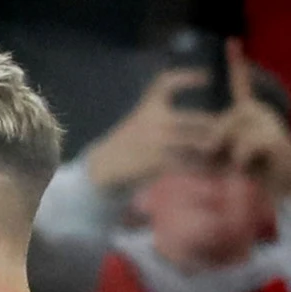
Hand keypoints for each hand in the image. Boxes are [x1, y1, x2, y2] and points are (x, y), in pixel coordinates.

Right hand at [85, 67, 220, 188]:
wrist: (103, 167)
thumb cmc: (127, 144)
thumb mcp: (138, 121)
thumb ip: (162, 115)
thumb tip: (194, 117)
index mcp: (148, 107)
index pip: (167, 83)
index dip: (188, 77)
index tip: (207, 77)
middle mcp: (154, 120)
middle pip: (198, 120)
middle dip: (217, 127)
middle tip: (230, 133)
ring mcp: (156, 141)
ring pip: (198, 143)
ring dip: (215, 150)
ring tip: (226, 154)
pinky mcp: (157, 161)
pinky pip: (189, 164)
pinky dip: (204, 168)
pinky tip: (213, 171)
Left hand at [218, 39, 290, 196]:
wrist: (280, 176)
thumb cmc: (249, 164)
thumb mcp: (224, 150)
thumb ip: (213, 142)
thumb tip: (207, 144)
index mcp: (247, 109)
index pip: (241, 84)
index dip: (237, 63)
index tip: (232, 41)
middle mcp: (258, 110)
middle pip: (223, 123)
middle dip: (216, 145)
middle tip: (230, 157)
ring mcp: (267, 122)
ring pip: (232, 137)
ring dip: (230, 156)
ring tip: (243, 162)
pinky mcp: (272, 138)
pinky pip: (243, 148)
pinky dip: (240, 161)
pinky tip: (245, 164)